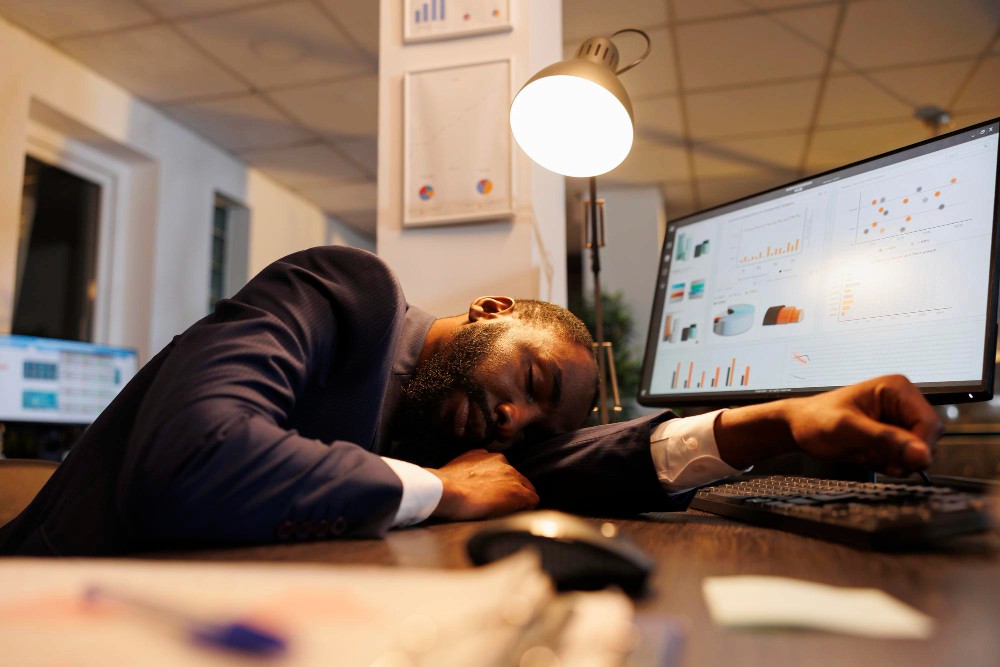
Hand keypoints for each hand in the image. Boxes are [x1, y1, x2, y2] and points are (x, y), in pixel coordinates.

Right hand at [427, 449, 538, 520]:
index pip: (504, 472)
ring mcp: (513, 477)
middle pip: (517, 480)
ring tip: (504, 514)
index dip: (501, 487)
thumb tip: (475, 468)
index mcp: (489, 457)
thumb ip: (472, 464)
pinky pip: (532, 501)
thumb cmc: (444, 485)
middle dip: (511, 492)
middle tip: (499, 508)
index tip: (493, 497)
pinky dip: (525, 509)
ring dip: (518, 500)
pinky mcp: (519, 494)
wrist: (446, 492)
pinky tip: (513, 517)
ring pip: (526, 489)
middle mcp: (504, 462)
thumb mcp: (459, 465)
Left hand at [716, 375, 941, 475]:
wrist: (797, 427)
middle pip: (928, 439)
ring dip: (895, 460)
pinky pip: (905, 456)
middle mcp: (903, 400)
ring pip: (918, 451)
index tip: (897, 462)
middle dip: (903, 455)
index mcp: (897, 388)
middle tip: (873, 456)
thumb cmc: (816, 421)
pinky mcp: (893, 432)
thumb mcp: (848, 430)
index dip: (919, 448)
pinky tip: (867, 455)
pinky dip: (889, 463)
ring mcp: (898, 417)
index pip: (931, 424)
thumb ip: (886, 441)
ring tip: (866, 452)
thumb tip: (923, 455)